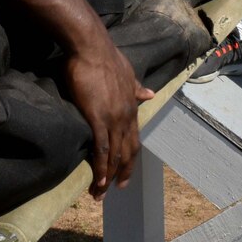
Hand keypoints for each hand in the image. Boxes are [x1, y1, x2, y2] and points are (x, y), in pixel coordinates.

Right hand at [63, 41, 152, 196]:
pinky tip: (98, 181)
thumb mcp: (127, 73)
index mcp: (131, 106)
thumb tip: (150, 94)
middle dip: (122, 173)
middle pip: (127, 152)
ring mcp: (113, 119)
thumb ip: (136, 87)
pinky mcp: (97, 119)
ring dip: (108, 177)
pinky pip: (101, 150)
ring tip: (100, 194)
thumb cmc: (104, 57)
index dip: (130, 158)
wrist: (91, 47)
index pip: (134, 139)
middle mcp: (126, 116)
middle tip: (116, 190)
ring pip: (114, 156)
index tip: (125, 172)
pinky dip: (101, 168)